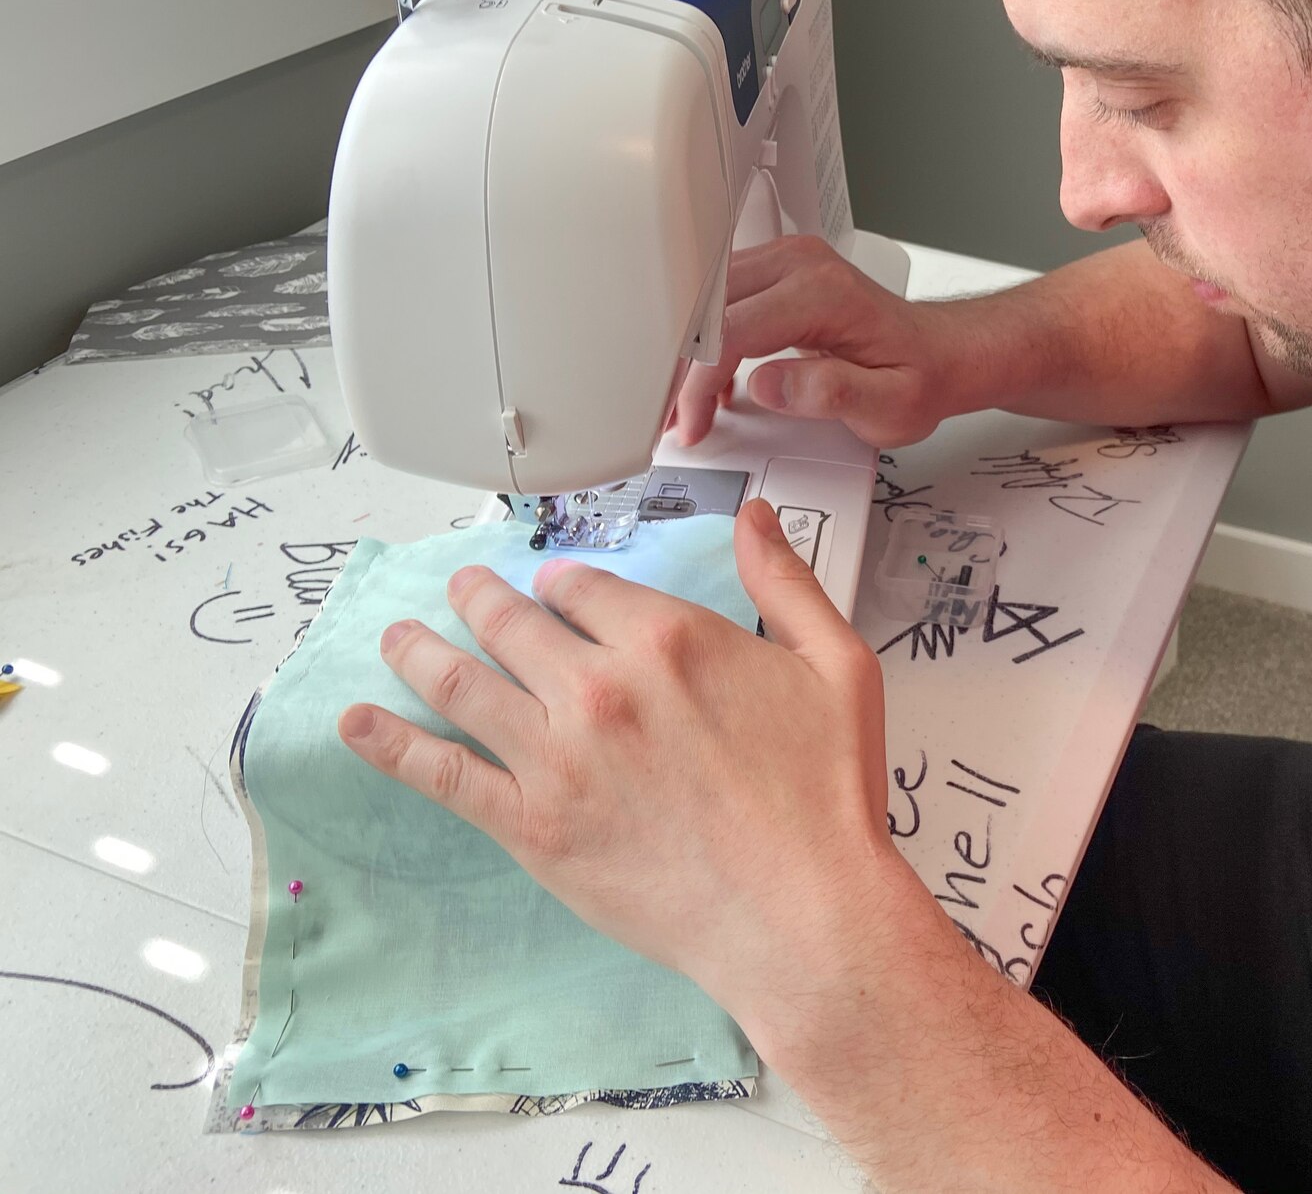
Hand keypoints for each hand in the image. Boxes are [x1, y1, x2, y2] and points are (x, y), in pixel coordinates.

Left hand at [336, 498, 920, 1044]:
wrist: (801, 913)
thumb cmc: (826, 799)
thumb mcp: (834, 667)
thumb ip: (785, 582)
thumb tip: (752, 518)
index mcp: (669, 639)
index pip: (586, 587)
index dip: (564, 583)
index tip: (555, 588)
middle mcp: (600, 686)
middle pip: (512, 623)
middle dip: (479, 598)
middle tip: (462, 590)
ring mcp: (556, 757)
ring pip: (462, 683)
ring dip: (419, 650)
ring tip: (396, 635)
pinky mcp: (532, 826)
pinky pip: (442, 773)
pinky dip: (390, 745)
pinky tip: (356, 725)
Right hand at [669, 235, 966, 448]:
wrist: (940, 353)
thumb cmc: (919, 376)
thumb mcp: (889, 405)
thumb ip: (829, 393)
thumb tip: (768, 384)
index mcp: (823, 294)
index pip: (732, 329)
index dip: (700, 381)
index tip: (692, 421)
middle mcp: (801, 265)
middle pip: (707, 306)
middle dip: (681, 367)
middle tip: (671, 417)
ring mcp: (789, 262)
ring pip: (707, 297)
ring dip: (689, 353)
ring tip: (687, 405)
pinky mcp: (781, 271)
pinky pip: (723, 297)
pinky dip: (707, 339)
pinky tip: (714, 381)